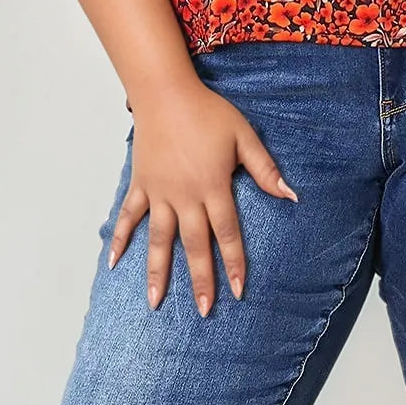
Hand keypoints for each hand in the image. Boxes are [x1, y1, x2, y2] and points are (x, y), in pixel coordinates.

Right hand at [106, 80, 298, 316]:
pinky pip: (128, 216)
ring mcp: (159, 192)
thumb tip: (292, 195)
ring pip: (158, 239)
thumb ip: (265, 169)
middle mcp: (185, 195)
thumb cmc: (208, 112)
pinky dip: (120, 238)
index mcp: (213, 185)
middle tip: (204, 310)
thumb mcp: (243, 136)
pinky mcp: (141, 184)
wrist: (166, 93)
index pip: (227, 232)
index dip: (234, 262)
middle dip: (200, 279)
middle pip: (194, 244)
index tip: (238, 291)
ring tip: (155, 302)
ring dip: (156, 271)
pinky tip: (113, 262)